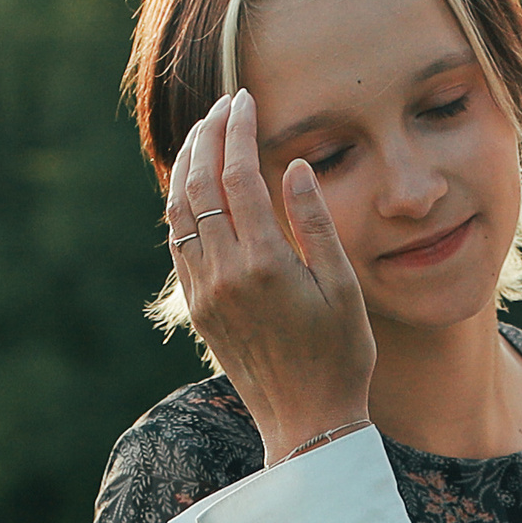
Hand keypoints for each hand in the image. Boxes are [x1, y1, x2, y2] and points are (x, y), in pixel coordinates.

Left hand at [167, 90, 377, 466]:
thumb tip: (295, 166)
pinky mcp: (199, 309)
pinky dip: (180, 207)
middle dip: (208, 137)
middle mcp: (227, 274)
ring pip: (178, 213)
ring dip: (186, 167)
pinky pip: (178, 246)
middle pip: (201, 186)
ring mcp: (206, 293)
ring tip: (202, 135)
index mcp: (267, 264)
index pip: (239, 177)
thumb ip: (316, 222)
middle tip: (222, 106)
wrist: (307, 421)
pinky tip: (194, 189)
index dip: (238, 133)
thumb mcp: (343, 286)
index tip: (244, 101)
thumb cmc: (340, 354)